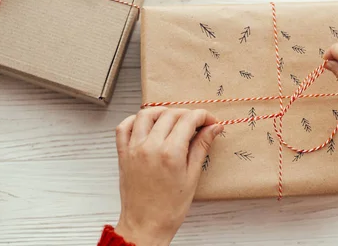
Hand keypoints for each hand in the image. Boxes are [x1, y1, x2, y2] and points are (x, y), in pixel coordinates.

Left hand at [114, 108, 223, 244]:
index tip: (211, 122)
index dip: (203, 116)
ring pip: (147, 114)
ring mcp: (134, 149)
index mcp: (170, 153)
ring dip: (163, 112)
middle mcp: (150, 147)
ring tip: (174, 120)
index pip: (188, 119)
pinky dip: (136, 120)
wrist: (146, 225)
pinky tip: (148, 125)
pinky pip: (124, 127)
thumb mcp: (192, 176)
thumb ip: (201, 147)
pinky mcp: (123, 154)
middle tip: (197, 123)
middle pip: (170, 114)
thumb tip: (214, 128)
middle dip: (187, 114)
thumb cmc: (170, 207)